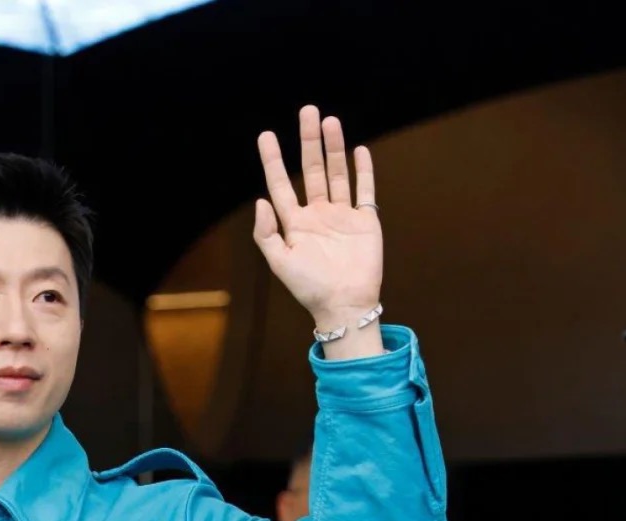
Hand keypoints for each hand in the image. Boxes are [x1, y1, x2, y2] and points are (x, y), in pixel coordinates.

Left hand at [253, 109, 382, 349]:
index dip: (272, 161)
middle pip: (312, 170)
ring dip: (334, 148)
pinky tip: (359, 150)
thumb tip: (260, 200)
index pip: (280, 185)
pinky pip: (364, 190)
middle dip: (308, 142)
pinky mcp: (365, 221)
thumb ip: (266, 233)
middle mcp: (318, 215)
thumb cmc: (310, 289)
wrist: (345, 306)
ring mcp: (342, 216)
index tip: (266, 135)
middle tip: (307, 111)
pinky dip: (363, 170)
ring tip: (330, 121)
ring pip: (337, 174)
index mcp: (295, 224)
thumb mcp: (281, 263)